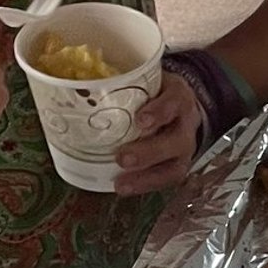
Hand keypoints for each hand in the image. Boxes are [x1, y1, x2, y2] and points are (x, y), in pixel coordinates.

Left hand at [114, 72, 204, 196]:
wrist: (179, 105)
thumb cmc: (155, 91)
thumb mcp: (146, 79)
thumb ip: (124, 81)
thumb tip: (81, 83)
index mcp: (178, 97)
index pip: (174, 103)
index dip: (159, 112)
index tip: (140, 121)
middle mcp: (186, 125)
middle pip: (176, 141)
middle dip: (149, 152)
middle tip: (122, 158)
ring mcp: (185, 149)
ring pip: (174, 167)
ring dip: (147, 178)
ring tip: (121, 184)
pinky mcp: (178, 165)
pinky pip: (166, 179)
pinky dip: (145, 185)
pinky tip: (124, 188)